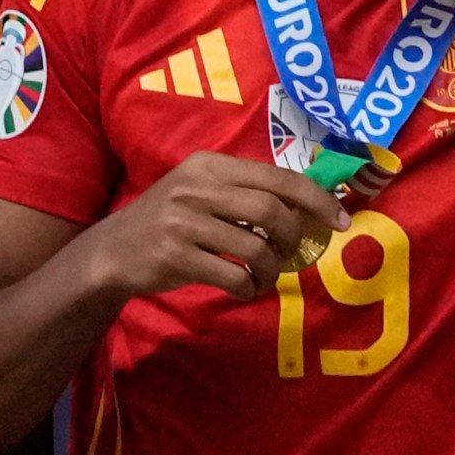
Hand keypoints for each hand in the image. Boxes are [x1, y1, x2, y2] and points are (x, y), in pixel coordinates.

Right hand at [84, 153, 347, 300]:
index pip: (278, 177)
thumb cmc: (171, 221)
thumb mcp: (202, 191)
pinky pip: (233, 276)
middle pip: (271, 211)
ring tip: (265, 277)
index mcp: (210, 166)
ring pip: (255, 248)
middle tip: (290, 253)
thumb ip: (246, 192)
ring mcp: (182, 222)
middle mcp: (196, 188)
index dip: (316, 200)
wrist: (113, 251)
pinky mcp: (175, 257)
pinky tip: (244, 289)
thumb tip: (310, 207)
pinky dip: (249, 288)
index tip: (341, 221)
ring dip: (271, 270)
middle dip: (292, 238)